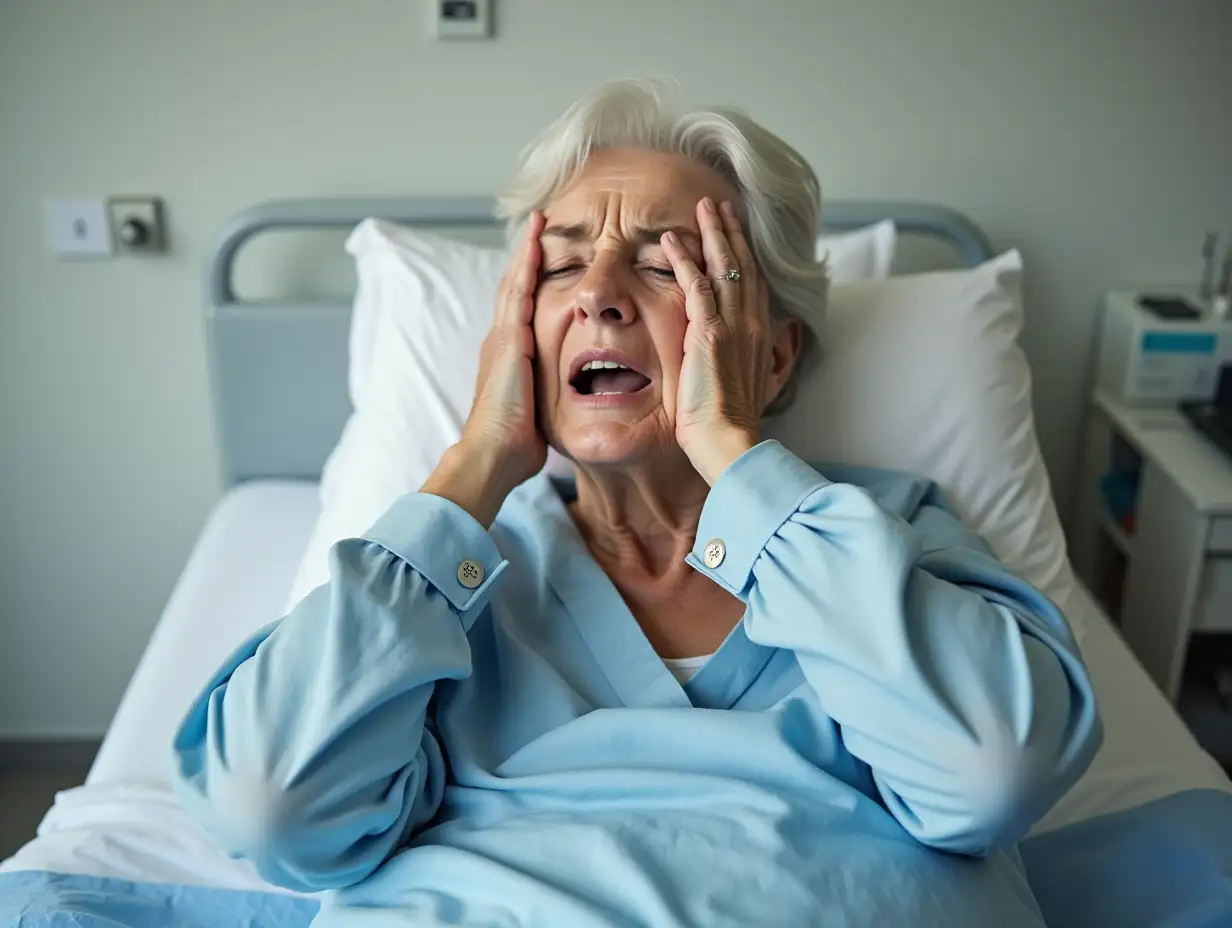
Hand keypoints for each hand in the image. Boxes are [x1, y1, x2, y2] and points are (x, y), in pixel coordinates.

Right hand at [422, 212, 546, 525]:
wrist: (491, 457)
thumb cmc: (514, 448)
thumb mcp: (534, 415)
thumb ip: (544, 400)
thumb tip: (563, 407)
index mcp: (507, 359)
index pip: (520, 311)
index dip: (530, 284)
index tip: (543, 260)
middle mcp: (500, 342)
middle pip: (515, 288)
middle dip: (527, 257)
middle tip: (540, 225)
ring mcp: (502, 339)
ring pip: (515, 283)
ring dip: (527, 251)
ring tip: (539, 221)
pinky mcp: (508, 341)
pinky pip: (519, 293)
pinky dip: (528, 266)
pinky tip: (537, 243)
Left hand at [661, 197, 770, 483]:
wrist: (731, 442)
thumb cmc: (737, 425)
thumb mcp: (762, 388)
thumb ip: (770, 363)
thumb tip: (782, 348)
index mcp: (761, 335)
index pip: (753, 284)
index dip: (745, 254)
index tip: (736, 232)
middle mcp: (752, 324)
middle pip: (743, 265)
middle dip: (731, 231)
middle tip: (719, 204)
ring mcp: (732, 326)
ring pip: (724, 266)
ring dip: (712, 232)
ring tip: (702, 206)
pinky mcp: (709, 333)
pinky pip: (696, 285)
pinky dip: (683, 259)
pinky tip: (670, 239)